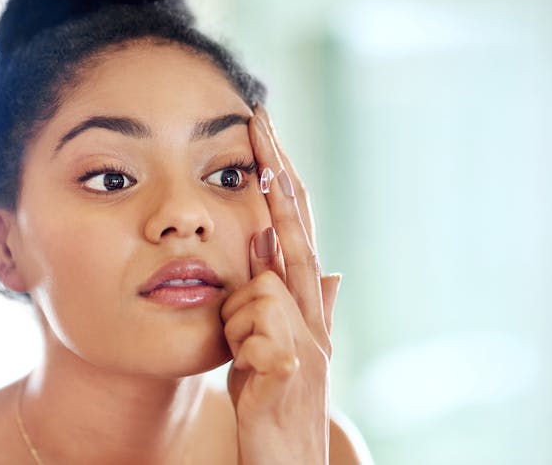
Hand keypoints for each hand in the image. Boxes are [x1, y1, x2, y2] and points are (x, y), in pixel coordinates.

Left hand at [222, 104, 340, 463]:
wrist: (285, 457)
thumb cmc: (272, 397)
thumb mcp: (270, 342)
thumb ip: (285, 298)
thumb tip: (307, 258)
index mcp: (301, 301)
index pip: (292, 227)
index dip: (279, 180)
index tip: (261, 135)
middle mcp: (311, 311)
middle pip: (294, 228)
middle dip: (275, 172)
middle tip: (258, 120)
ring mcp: (307, 337)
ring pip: (262, 286)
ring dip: (240, 319)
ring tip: (249, 361)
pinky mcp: (292, 366)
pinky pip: (254, 332)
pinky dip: (243, 349)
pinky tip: (253, 377)